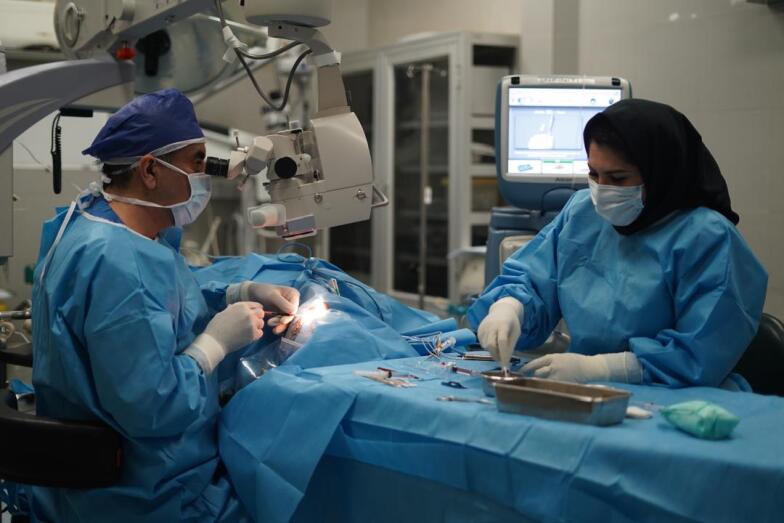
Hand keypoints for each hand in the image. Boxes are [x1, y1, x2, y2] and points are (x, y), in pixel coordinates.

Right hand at [185, 301, 264, 372]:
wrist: (215, 342)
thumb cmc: (216, 327)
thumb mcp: (223, 313)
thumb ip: (232, 309)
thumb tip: (233, 306)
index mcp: (241, 306)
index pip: (256, 305)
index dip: (255, 310)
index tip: (253, 314)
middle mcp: (248, 313)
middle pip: (261, 313)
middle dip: (257, 317)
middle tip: (251, 323)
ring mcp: (252, 324)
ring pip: (261, 323)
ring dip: (257, 326)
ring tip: (248, 330)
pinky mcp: (253, 335)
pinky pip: (260, 333)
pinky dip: (256, 334)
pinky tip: (248, 336)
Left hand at [226, 282, 299, 334]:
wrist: (252, 294)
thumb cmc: (262, 291)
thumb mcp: (272, 295)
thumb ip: (282, 303)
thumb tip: (293, 311)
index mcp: (293, 294)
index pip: (294, 308)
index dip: (289, 316)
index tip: (282, 321)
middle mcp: (293, 302)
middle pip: (291, 315)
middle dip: (283, 322)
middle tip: (270, 323)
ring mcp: (288, 308)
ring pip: (287, 320)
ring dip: (281, 325)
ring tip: (273, 329)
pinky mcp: (282, 314)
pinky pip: (282, 322)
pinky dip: (278, 326)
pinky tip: (274, 330)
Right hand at [477, 297, 523, 367]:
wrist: (502, 310)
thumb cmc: (511, 323)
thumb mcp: (516, 333)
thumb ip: (510, 346)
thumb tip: (505, 362)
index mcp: (503, 324)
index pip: (502, 341)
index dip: (503, 354)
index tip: (506, 365)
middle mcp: (491, 325)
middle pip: (491, 345)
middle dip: (496, 355)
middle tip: (502, 360)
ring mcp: (483, 327)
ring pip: (486, 346)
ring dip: (493, 351)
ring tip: (500, 347)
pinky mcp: (478, 331)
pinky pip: (483, 344)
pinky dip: (489, 347)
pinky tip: (494, 341)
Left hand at [521, 351, 643, 383]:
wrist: (591, 367)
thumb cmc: (576, 361)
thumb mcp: (561, 357)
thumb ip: (549, 362)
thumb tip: (537, 369)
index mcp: (553, 358)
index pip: (535, 363)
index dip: (526, 368)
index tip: (520, 372)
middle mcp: (554, 366)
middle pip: (538, 373)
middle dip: (531, 377)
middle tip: (525, 382)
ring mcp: (559, 376)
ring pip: (544, 381)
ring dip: (539, 384)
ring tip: (534, 388)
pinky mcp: (564, 384)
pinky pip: (552, 387)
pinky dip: (548, 390)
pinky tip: (546, 392)